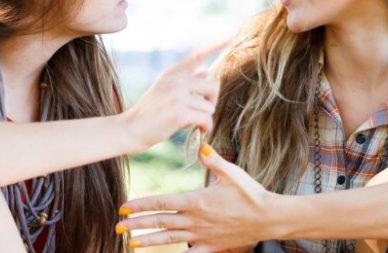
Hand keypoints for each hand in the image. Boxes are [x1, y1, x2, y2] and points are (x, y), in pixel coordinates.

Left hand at [117, 144, 274, 251]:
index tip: (125, 206)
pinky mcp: (211, 247)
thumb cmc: (250, 193)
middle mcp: (196, 220)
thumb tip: (201, 145)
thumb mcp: (231, 173)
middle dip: (137, 224)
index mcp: (197, 200)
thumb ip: (213, 160)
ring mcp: (202, 236)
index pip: (162, 203)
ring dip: (148, 240)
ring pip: (169, 239)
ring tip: (131, 242)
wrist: (269, 217)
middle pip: (160, 222)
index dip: (142, 205)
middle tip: (119, 226)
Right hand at [123, 43, 225, 151]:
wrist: (131, 129)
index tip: (231, 35)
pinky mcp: (179, 112)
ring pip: (210, 106)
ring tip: (190, 122)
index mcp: (173, 72)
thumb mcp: (166, 89)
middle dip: (211, 102)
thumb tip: (206, 71)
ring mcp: (177, 95)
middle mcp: (176, 80)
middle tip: (201, 112)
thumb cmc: (151, 112)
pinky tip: (198, 130)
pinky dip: (205, 127)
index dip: (215, 46)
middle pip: (214, 86)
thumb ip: (187, 80)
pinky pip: (205, 119)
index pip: (198, 55)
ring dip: (205, 118)